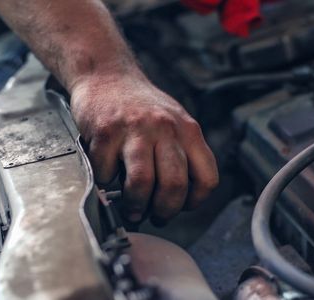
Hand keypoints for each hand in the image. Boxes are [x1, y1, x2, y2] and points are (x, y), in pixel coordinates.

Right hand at [71, 73, 218, 223]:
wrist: (106, 74)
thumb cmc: (139, 106)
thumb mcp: (174, 123)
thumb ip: (182, 154)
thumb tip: (181, 198)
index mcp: (188, 130)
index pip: (207, 178)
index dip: (195, 202)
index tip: (182, 207)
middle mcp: (165, 127)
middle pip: (175, 185)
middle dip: (164, 210)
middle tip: (155, 215)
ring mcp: (134, 129)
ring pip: (142, 183)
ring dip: (135, 204)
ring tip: (131, 208)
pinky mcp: (105, 131)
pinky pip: (107, 172)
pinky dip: (106, 182)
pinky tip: (108, 175)